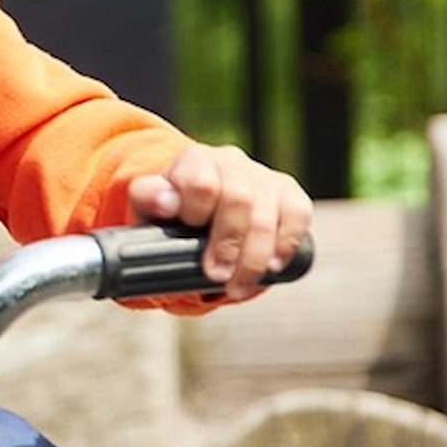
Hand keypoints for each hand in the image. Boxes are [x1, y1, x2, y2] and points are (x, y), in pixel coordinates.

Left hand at [125, 143, 312, 304]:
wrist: (198, 210)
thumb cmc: (172, 212)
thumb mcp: (148, 207)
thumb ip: (148, 200)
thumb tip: (166, 202)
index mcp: (195, 160)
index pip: (202, 181)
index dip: (197, 212)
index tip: (189, 233)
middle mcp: (232, 162)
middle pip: (239, 199)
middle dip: (228, 243)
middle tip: (217, 275)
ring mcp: (263, 177)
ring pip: (267, 214)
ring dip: (254, 257)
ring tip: (238, 286)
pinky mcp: (289, 194)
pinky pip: (298, 215)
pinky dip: (286, 245)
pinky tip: (272, 267)